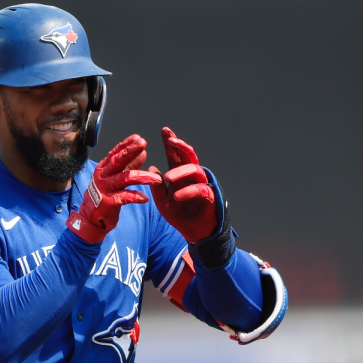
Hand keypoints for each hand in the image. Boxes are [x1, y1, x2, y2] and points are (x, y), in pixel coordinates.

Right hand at [67, 135, 161, 242]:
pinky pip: (124, 198)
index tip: (138, 138)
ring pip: (124, 178)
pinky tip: (145, 198)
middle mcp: (103, 176)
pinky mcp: (109, 202)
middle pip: (118, 161)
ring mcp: (105, 189)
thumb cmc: (105, 196)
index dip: (126, 144)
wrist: (91, 218)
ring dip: (141, 177)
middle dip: (131, 151)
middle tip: (143, 143)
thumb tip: (143, 152)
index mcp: (104, 168)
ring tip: (156, 178)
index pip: (115, 153)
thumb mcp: (115, 178)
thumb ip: (128, 166)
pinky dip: (135, 197)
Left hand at [149, 127, 216, 242]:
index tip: (164, 130)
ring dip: (181, 171)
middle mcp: (192, 176)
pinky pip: (200, 189)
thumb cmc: (179, 215)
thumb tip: (153, 167)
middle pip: (188, 156)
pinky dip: (188, 191)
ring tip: (168, 177)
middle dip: (180, 146)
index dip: (170, 143)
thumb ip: (157, 186)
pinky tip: (177, 196)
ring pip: (194, 169)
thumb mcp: (162, 201)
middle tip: (171, 140)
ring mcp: (202, 184)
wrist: (194, 232)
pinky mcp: (209, 196)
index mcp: (180, 175)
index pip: (175, 155)